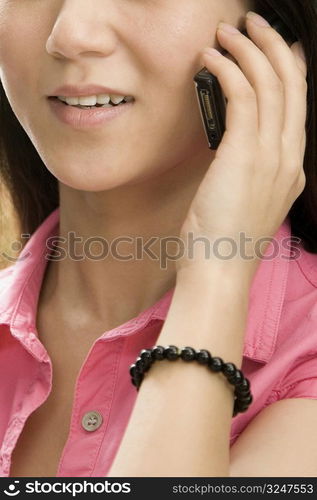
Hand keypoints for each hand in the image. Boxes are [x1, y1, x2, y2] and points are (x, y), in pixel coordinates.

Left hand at [178, 13, 306, 281]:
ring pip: (270, 83)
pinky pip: (242, 96)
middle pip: (292, 84)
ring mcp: (272, 155)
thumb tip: (234, 141)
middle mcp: (289, 156)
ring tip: (226, 33)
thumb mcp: (246, 200)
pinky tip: (209, 60)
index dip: (288, 68)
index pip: (298, 104)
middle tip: (251, 24)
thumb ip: (250, 169)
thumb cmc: (223, 239)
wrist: (219, 270)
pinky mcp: (245, 154)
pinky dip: (227, 70)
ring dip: (248, 49)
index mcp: (291, 168)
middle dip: (273, 45)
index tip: (274, 47)